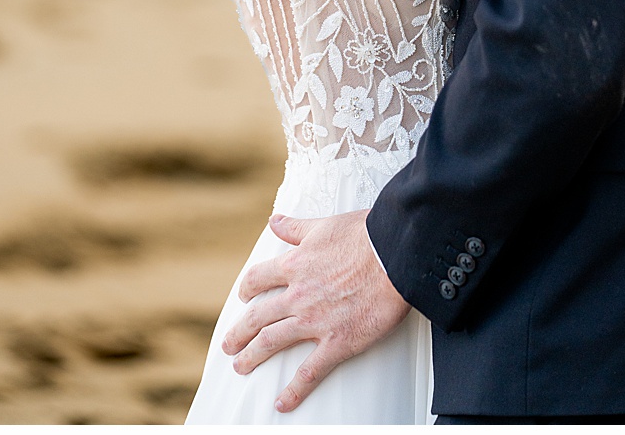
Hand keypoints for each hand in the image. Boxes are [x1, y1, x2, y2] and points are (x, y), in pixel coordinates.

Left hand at [220, 210, 408, 413]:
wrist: (395, 256)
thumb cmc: (364, 237)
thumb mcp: (321, 226)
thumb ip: (295, 228)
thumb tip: (275, 220)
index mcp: (293, 266)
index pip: (257, 280)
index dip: (246, 289)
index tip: (243, 298)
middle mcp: (297, 295)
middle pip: (257, 317)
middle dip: (239, 333)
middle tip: (229, 345)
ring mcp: (314, 321)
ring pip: (272, 342)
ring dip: (252, 356)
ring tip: (240, 367)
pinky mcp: (337, 342)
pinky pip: (310, 371)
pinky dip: (294, 389)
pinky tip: (282, 402)